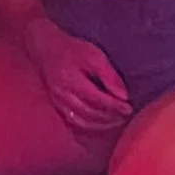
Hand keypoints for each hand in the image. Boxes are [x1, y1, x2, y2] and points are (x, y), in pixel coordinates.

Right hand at [22, 13, 131, 136]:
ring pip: (81, 122)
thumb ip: (109, 75)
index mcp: (71, 80)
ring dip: (100, 126)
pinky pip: (73, 122)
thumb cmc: (72, 50)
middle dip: (110, 118)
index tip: (129, 108)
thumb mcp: (94, 55)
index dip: (115, 106)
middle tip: (125, 117)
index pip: (98, 100)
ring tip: (115, 122)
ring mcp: (57, 102)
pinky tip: (99, 124)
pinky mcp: (56, 105)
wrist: (46, 48)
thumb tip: (124, 96)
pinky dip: (88, 126)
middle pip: (90, 114)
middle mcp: (62, 94)